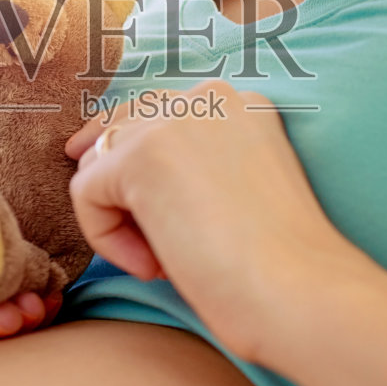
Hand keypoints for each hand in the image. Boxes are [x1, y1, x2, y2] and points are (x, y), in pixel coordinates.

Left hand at [64, 79, 345, 360]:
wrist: (300, 291)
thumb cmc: (276, 268)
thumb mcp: (236, 192)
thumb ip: (191, 165)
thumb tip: (104, 165)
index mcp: (242, 101)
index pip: (158, 115)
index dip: (140, 170)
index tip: (156, 223)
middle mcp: (210, 94)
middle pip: (121, 130)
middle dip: (122, 191)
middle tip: (158, 252)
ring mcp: (174, 118)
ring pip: (100, 165)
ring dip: (121, 221)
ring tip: (165, 262)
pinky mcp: (141, 155)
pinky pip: (85, 194)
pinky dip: (108, 240)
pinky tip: (156, 267)